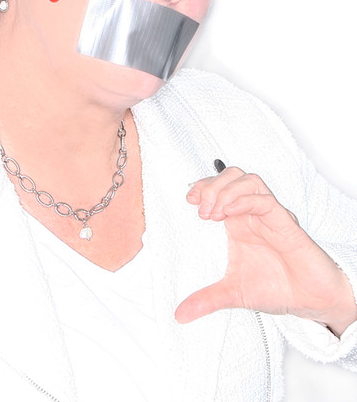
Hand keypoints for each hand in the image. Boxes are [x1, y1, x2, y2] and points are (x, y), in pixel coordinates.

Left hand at [176, 167, 356, 336]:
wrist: (311, 302)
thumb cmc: (276, 288)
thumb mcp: (233, 294)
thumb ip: (207, 299)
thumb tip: (180, 315)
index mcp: (236, 222)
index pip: (217, 187)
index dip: (202, 187)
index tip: (188, 202)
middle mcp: (251, 214)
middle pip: (231, 176)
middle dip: (211, 185)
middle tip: (200, 209)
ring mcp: (268, 216)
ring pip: (249, 181)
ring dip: (226, 190)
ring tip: (213, 212)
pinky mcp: (286, 224)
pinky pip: (265, 201)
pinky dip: (245, 201)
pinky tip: (231, 213)